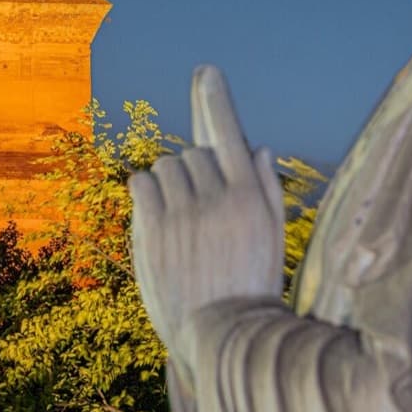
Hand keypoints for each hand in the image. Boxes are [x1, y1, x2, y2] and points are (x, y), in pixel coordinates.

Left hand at [129, 64, 285, 356]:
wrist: (222, 340)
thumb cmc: (250, 290)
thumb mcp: (270, 240)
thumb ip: (265, 191)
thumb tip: (260, 148)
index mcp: (251, 198)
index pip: (231, 135)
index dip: (217, 100)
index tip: (207, 71)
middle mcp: (220, 199)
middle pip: (193, 153)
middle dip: (192, 172)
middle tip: (197, 211)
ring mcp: (185, 214)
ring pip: (166, 167)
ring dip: (169, 183)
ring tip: (179, 220)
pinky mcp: (154, 230)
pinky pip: (141, 184)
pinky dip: (145, 193)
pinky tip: (156, 217)